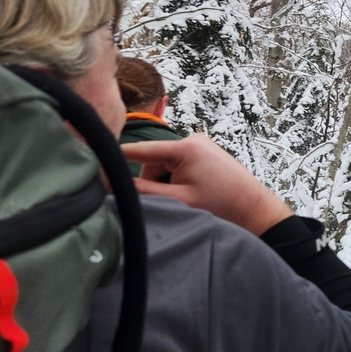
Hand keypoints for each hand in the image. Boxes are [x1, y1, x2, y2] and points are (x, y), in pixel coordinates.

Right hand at [121, 134, 293, 235]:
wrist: (256, 211)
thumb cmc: (222, 206)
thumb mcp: (178, 201)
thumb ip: (144, 192)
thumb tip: (113, 185)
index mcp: (185, 148)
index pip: (141, 151)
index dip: (118, 157)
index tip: (94, 156)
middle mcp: (193, 140)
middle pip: (154, 163)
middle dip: (155, 184)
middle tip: (173, 203)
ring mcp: (201, 145)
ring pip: (166, 167)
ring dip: (168, 185)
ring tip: (188, 201)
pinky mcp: (207, 154)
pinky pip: (180, 166)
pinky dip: (179, 181)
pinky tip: (195, 195)